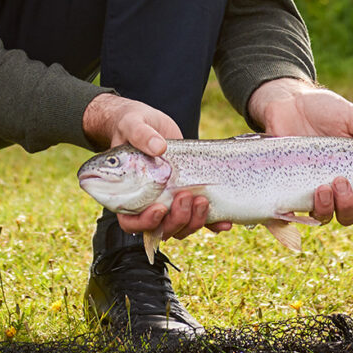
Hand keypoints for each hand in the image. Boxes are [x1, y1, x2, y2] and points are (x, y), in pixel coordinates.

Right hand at [81, 93, 227, 240]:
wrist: (149, 123)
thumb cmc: (131, 126)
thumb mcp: (133, 125)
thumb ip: (141, 135)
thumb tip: (158, 147)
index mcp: (127, 193)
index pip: (130, 221)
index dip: (145, 222)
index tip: (160, 208)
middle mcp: (147, 203)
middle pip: (160, 228)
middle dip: (176, 219)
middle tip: (186, 196)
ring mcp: (168, 201)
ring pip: (180, 227)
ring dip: (193, 220)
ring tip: (203, 199)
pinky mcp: (187, 196)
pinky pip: (199, 218)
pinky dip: (212, 222)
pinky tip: (224, 221)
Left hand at [248, 77, 352, 226]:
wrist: (289, 103)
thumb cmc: (325, 110)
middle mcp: (339, 187)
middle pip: (351, 215)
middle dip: (350, 206)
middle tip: (341, 181)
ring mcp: (316, 189)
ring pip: (328, 216)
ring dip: (330, 208)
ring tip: (324, 187)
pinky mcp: (294, 189)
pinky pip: (302, 210)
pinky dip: (310, 206)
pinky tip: (312, 190)